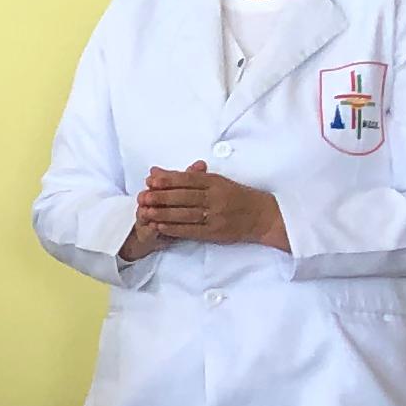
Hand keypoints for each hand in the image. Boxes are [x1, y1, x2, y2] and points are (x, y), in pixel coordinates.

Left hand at [133, 164, 286, 250]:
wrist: (262, 216)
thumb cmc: (236, 196)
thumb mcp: (216, 181)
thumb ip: (187, 177)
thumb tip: (156, 172)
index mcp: (215, 182)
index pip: (188, 180)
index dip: (168, 181)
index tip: (150, 181)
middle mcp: (215, 198)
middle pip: (184, 197)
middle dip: (161, 197)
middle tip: (143, 198)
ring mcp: (216, 216)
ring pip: (185, 214)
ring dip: (163, 214)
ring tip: (146, 213)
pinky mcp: (215, 233)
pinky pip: (192, 230)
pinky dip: (174, 229)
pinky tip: (160, 227)